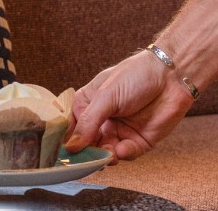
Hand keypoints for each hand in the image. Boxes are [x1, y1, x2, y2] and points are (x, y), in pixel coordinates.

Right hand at [65, 51, 194, 160]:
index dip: (69, 140)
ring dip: (106, 156)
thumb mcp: (106, 96)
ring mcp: (120, 130)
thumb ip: (89, 121)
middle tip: (88, 160)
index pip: (72, 126)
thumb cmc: (135, 76)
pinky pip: (127, 153)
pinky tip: (122, 150)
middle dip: (88, 152)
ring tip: (108, 156)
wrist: (170, 78)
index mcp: (88, 103)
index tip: (66, 154)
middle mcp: (102, 119)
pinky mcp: (139, 141)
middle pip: (88, 142)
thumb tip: (71, 145)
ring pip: (107, 151)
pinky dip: (123, 154)